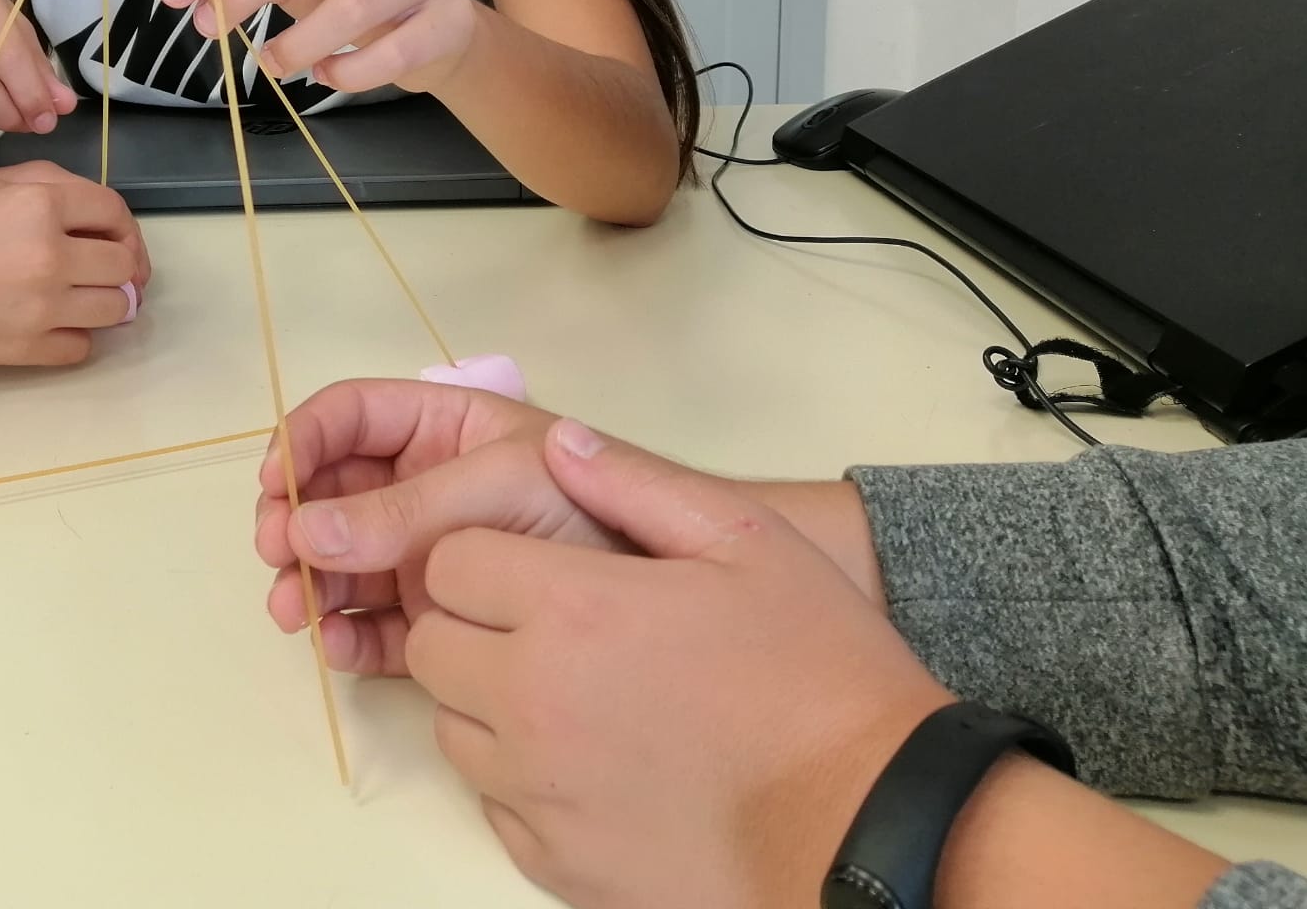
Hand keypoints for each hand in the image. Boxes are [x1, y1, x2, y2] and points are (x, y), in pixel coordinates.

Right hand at [0, 164, 147, 366]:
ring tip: (87, 297)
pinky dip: (76, 336)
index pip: (115, 213)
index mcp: (38, 204)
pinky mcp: (24, 350)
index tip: (117, 237)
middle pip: (124, 266)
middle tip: (109, 271)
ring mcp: (41, 307)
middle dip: (123, 266)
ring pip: (115, 309)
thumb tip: (89, 211)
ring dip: (108, 302)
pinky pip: (81, 348)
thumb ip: (41, 185)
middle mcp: (50, 255)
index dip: (123, 225)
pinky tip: (54, 324)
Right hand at [255, 379, 621, 673]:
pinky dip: (345, 637)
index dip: (304, 443)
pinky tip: (339, 646)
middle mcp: (422, 489)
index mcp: (440, 430)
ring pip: (339, 563)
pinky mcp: (436, 619)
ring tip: (296, 614)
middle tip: (278, 557)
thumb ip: (404, 510)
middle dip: (292, 522)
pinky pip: (372, 625)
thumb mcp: (500, 488)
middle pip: (329, 495)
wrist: (660, 595)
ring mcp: (425, 556)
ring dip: (307, 584)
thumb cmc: (591, 510)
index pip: (350, 418)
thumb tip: (304, 533)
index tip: (276, 487)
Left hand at [406, 418, 952, 908]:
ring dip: (491, 702)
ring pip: (453, 727)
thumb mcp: (747, 542)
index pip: (448, 563)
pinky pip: (495, 804)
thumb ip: (636, 484)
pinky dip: (525, 781)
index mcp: (571, 610)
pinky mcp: (553, 862)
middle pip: (434, 644)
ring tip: (580, 695)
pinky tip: (597, 762)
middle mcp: (532, 701)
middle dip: (473, 624)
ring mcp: (538, 791)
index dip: (486, 555)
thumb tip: (559, 444)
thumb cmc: (819, 674)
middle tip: (551, 627)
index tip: (536, 569)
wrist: (872, 823)